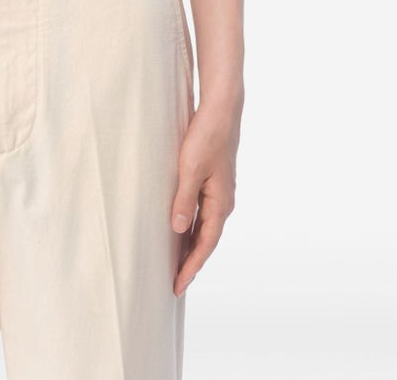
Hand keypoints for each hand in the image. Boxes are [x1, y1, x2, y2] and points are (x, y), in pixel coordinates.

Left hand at [170, 103, 239, 296]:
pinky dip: (192, 227)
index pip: (205, 244)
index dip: (191, 266)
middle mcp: (223, 201)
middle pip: (206, 240)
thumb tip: (177, 231)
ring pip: (204, 227)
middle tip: (174, 284)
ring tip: (175, 264)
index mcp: (220, 203)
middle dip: (190, 262)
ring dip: (191, 246)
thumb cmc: (206, 137)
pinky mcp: (213, 182)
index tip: (177, 285)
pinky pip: (202, 213)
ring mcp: (219, 192)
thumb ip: (183, 201)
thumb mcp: (190, 170)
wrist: (221, 111)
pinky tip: (180, 230)